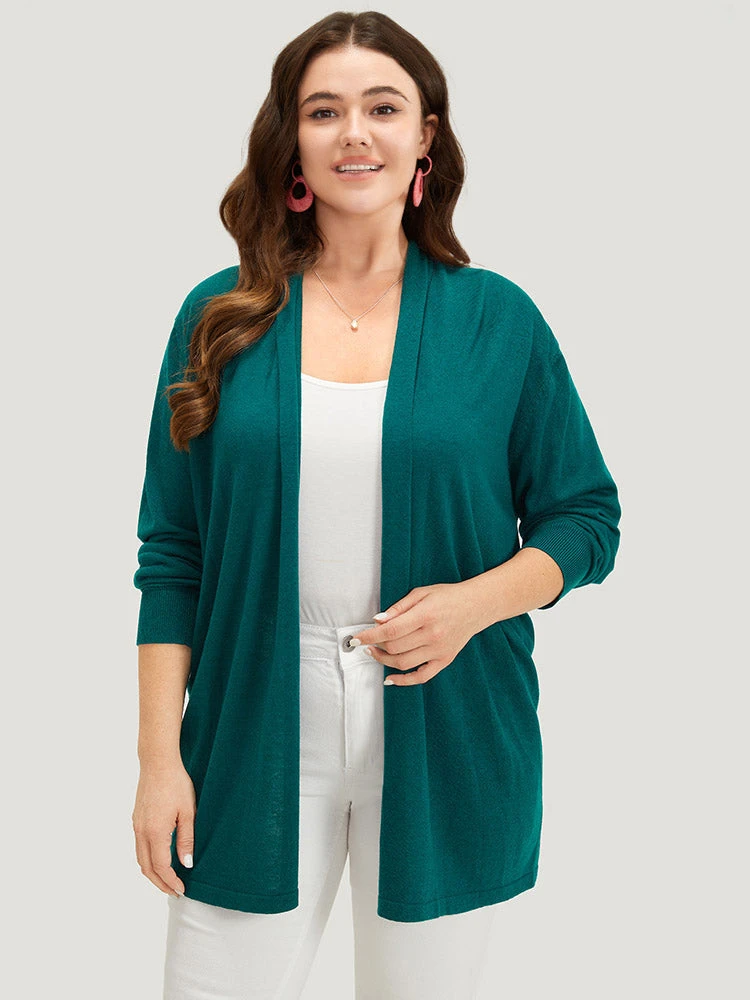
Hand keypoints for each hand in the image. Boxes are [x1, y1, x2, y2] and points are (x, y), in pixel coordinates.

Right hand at [132, 761, 195, 897]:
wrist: (158, 763)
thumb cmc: (176, 784)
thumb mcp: (188, 812)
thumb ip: (186, 840)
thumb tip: (187, 864)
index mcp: (155, 832)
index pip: (161, 867)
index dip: (171, 881)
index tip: (181, 890)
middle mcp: (141, 832)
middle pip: (147, 868)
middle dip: (160, 883)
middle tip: (175, 891)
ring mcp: (136, 825)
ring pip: (140, 859)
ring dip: (152, 873)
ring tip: (167, 880)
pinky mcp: (136, 819)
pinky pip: (139, 847)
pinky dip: (148, 860)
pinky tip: (159, 859)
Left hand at [351, 582, 482, 685]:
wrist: (477, 606)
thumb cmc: (448, 596)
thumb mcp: (422, 593)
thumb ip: (399, 607)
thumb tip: (378, 620)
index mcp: (426, 615)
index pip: (390, 631)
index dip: (369, 636)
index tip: (355, 639)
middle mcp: (433, 635)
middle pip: (394, 647)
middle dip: (375, 646)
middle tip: (367, 642)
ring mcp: (439, 650)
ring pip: (403, 663)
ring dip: (383, 660)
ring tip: (375, 653)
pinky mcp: (445, 660)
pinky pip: (421, 676)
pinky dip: (404, 681)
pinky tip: (390, 678)